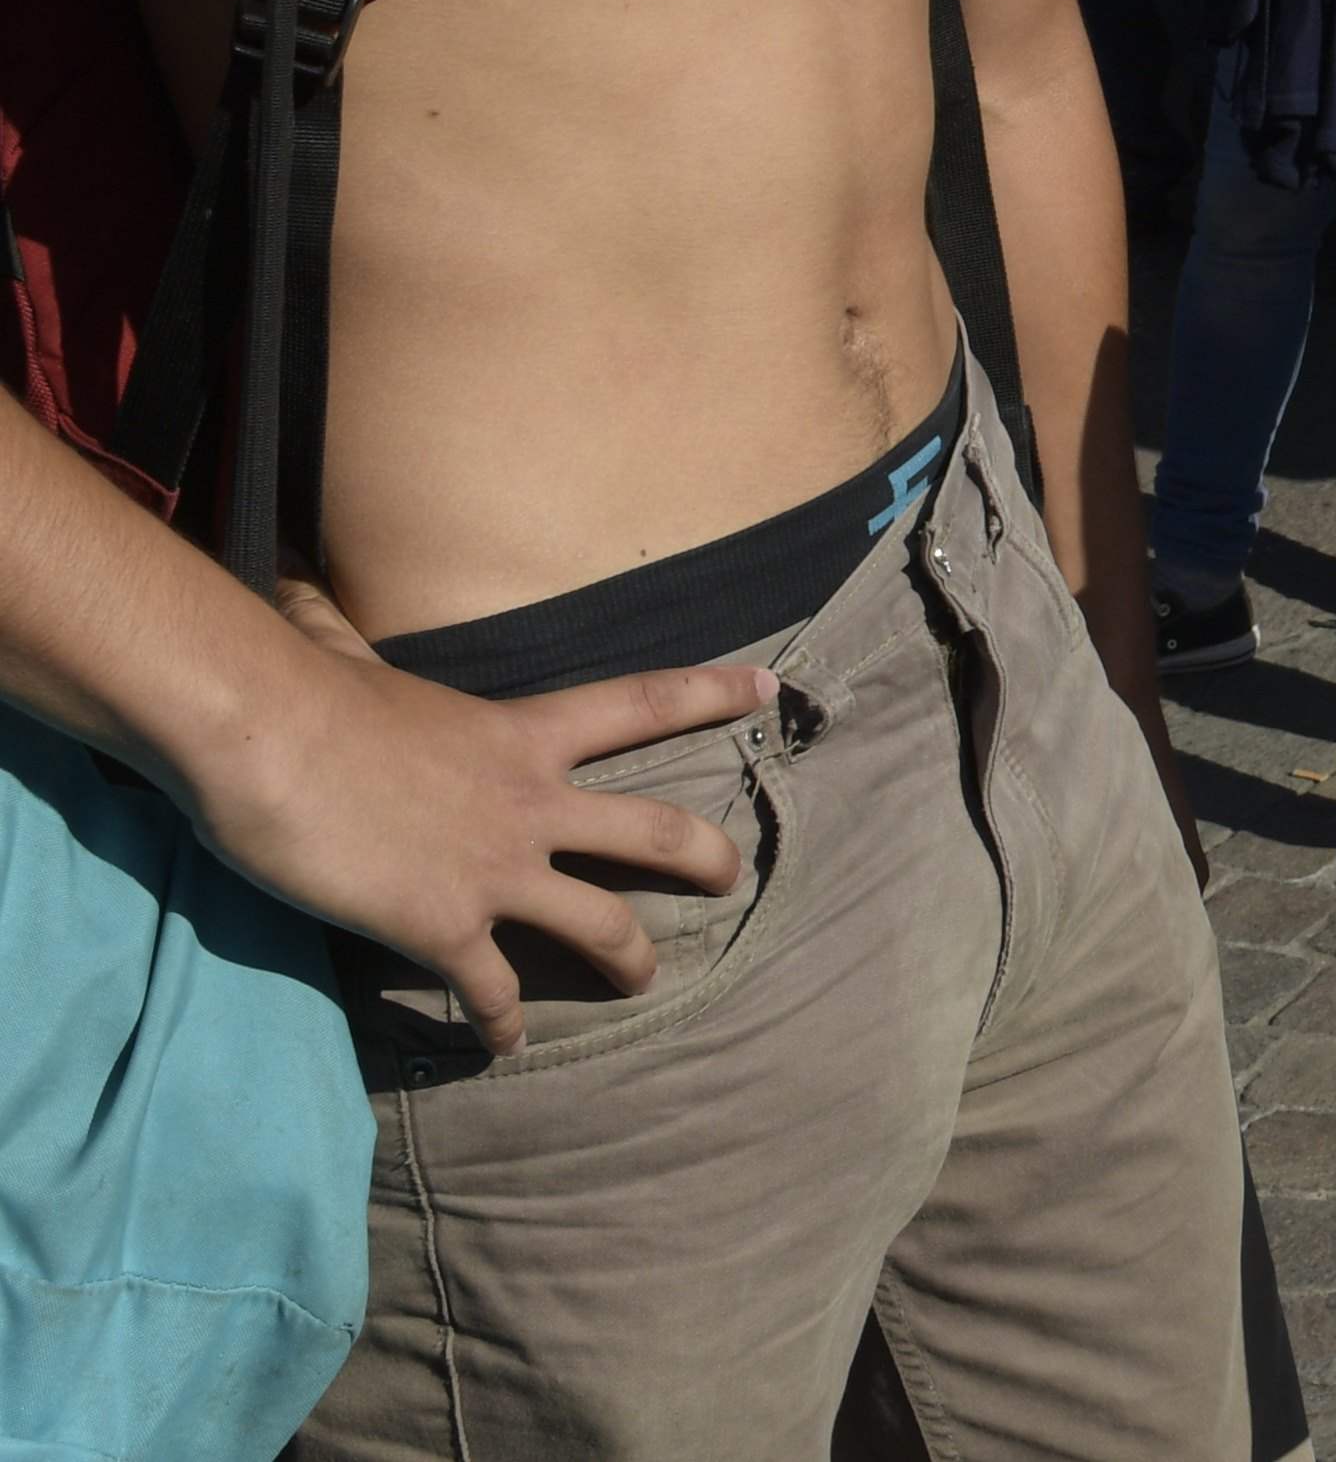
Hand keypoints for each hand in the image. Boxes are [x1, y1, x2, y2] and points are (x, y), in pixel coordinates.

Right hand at [199, 591, 769, 1053]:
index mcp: (522, 731)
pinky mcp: (445, 928)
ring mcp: (497, 869)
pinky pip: (492, 992)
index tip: (770, 688)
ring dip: (631, 962)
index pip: (644, 701)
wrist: (268, 742)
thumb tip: (291, 587)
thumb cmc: (303, 690)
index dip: (713, 693)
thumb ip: (343, 634)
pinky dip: (504, 1024)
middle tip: (733, 878)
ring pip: (602, 927)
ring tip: (645, 984)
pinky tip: (507, 1044)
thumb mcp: (346, 654)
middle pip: (656, 833)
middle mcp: (531, 802)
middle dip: (707, 858)